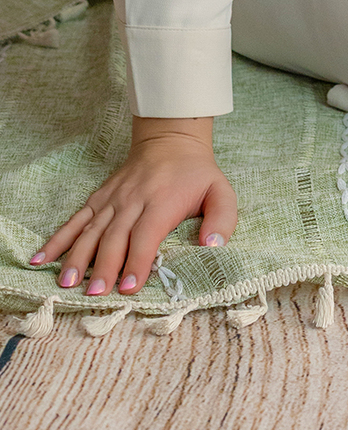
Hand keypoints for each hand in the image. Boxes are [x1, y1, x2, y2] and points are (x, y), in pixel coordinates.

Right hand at [28, 118, 236, 297]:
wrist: (171, 138)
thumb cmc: (196, 173)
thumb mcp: (221, 190)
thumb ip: (222, 218)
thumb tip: (214, 246)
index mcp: (162, 201)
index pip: (146, 235)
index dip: (137, 261)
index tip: (128, 287)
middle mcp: (133, 200)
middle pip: (114, 237)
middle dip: (104, 267)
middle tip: (95, 294)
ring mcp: (112, 199)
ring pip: (91, 230)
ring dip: (77, 257)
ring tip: (66, 282)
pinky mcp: (99, 198)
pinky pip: (76, 220)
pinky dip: (58, 239)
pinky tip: (41, 259)